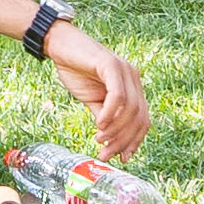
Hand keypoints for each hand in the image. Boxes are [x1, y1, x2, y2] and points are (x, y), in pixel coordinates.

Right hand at [44, 20, 149, 161]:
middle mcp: (133, 78)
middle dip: (123, 141)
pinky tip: (98, 124)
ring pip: (130, 109)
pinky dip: (110, 113)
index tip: (122, 158)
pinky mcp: (111, 64)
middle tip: (106, 154)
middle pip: (139, 117)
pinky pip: (118, 95)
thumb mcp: (93, 101)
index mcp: (132, 87)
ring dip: (116, 130)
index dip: (134, 141)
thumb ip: (105, 119)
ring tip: (100, 140)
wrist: (60, 45)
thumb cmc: (76, 71)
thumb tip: (112, 145)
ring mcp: (124, 70)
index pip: (142, 120)